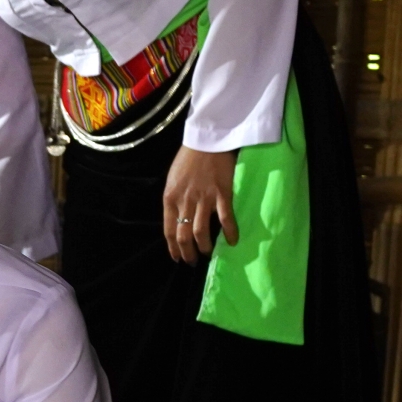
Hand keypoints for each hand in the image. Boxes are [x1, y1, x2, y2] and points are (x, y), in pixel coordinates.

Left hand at [163, 145, 238, 263]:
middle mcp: (184, 202)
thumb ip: (175, 201)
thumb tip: (178, 220)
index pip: (169, 231)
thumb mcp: (173, 181)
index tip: (178, 258)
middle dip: (187, 253)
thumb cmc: (188, 160)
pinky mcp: (222, 194)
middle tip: (193, 261)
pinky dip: (230, 233)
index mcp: (170, 199)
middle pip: (183, 236)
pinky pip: (226, 219)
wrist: (207, 140)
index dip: (173, 248)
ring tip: (208, 253)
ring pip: (200, 232)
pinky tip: (232, 241)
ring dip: (204, 247)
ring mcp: (203, 199)